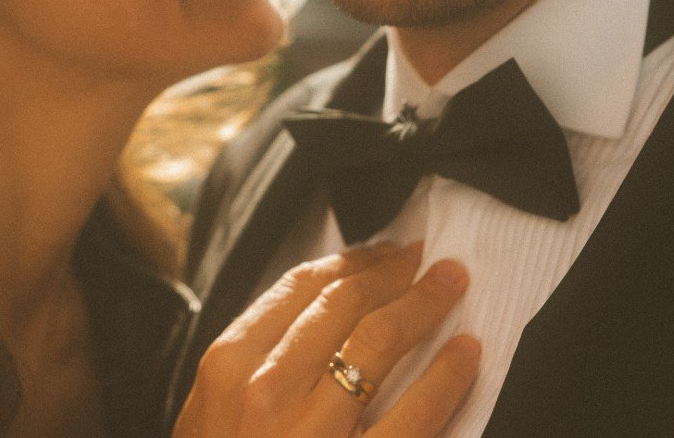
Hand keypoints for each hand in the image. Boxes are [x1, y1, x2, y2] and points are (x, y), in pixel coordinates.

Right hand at [174, 242, 477, 437]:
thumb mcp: (206, 413)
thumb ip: (251, 361)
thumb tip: (316, 310)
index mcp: (229, 365)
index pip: (299, 289)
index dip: (349, 263)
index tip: (380, 253)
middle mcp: (268, 390)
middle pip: (344, 306)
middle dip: (392, 274)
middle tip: (424, 259)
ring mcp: (313, 431)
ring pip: (379, 344)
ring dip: (423, 305)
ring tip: (452, 287)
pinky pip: (414, 416)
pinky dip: (447, 377)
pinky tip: (466, 354)